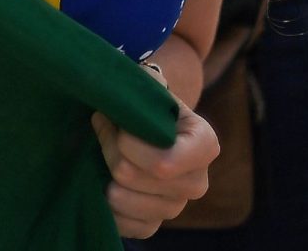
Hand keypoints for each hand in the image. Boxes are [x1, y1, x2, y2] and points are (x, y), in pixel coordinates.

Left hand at [91, 78, 216, 239]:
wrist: (144, 125)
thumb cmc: (143, 102)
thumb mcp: (147, 86)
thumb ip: (139, 83)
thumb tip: (121, 95)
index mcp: (204, 144)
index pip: (162, 162)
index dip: (127, 143)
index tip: (118, 121)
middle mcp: (198, 182)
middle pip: (130, 175)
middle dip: (108, 147)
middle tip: (107, 129)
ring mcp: (176, 206)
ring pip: (120, 198)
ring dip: (103, 171)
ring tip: (107, 150)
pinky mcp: (155, 225)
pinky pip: (123, 223)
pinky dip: (105, 202)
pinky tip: (105, 179)